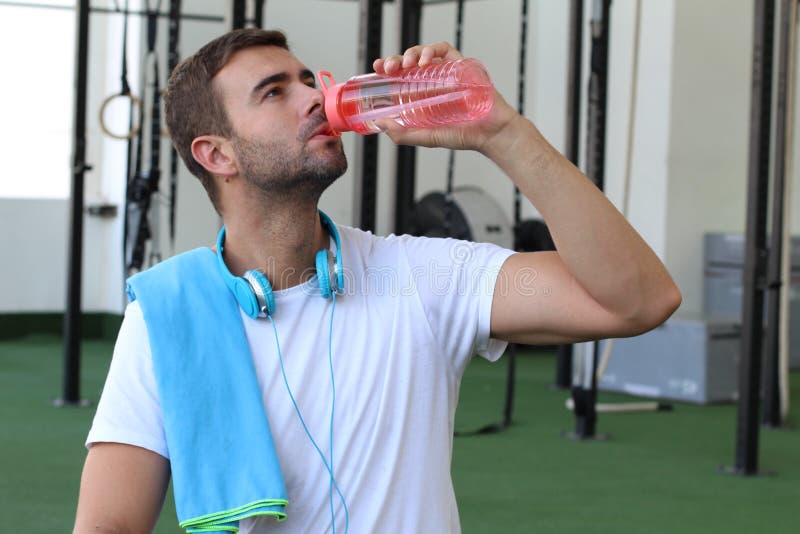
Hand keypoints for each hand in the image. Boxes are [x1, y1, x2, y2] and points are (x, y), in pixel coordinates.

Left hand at [372, 42, 518, 152]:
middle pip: (409, 63)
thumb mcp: (427, 136)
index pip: (400, 77)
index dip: (387, 70)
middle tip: (389, 67)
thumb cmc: (463, 135)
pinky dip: (432, 50)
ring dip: (411, 53)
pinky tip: (425, 61)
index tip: (377, 68)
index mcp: (422, 95)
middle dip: (395, 60)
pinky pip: (444, 48)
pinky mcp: (461, 64)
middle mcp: (433, 82)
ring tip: (406, 64)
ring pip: (424, 52)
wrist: (490, 133)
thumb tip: (380, 124)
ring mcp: (446, 72)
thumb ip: (404, 133)